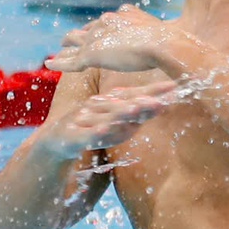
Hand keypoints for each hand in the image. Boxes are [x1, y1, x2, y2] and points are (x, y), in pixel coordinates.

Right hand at [41, 79, 178, 156]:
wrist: (54, 142)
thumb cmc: (91, 130)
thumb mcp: (116, 125)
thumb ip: (137, 117)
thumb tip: (162, 107)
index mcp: (110, 104)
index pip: (135, 95)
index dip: (153, 91)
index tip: (174, 86)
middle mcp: (99, 107)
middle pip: (124, 104)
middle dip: (143, 101)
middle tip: (162, 99)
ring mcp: (85, 120)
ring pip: (106, 117)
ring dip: (122, 112)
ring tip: (138, 108)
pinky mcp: (73, 136)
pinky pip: (86, 135)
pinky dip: (95, 132)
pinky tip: (105, 130)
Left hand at [45, 6, 176, 75]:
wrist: (163, 44)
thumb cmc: (170, 43)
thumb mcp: (162, 36)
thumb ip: (158, 37)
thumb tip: (174, 42)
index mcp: (123, 14)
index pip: (105, 21)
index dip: (98, 29)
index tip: (94, 34)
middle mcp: (106, 21)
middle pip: (87, 29)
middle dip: (79, 36)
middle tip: (71, 42)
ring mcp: (97, 37)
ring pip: (74, 41)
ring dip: (66, 48)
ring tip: (57, 53)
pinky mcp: (91, 54)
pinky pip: (71, 60)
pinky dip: (59, 63)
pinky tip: (49, 64)